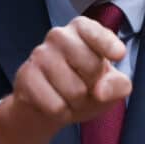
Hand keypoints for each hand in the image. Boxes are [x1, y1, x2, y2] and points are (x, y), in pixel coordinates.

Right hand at [0, 17, 132, 143]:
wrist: (49, 105)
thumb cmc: (86, 87)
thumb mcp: (111, 86)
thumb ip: (118, 85)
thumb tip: (101, 91)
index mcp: (83, 29)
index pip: (95, 32)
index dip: (108, 45)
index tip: (119, 55)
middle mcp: (59, 35)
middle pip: (91, 67)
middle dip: (94, 87)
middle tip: (86, 88)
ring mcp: (39, 54)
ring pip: (74, 91)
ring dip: (77, 103)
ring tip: (70, 97)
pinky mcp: (25, 76)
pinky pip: (56, 106)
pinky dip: (62, 113)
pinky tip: (55, 104)